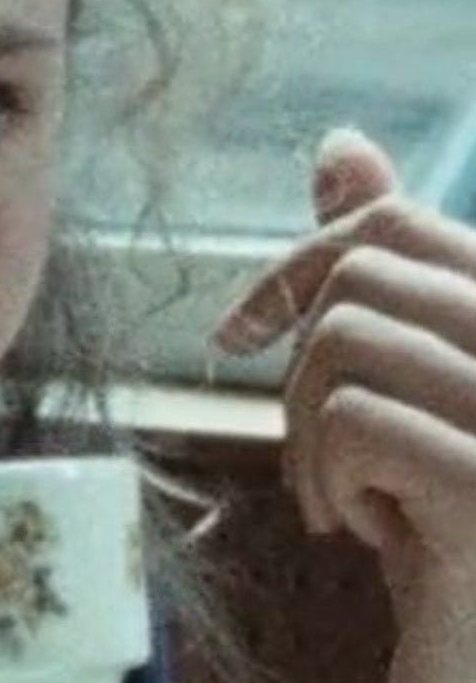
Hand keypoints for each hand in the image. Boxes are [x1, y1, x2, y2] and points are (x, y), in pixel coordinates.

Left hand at [212, 128, 475, 682]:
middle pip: (359, 277)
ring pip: (347, 340)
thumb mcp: (410, 393)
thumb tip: (339, 146)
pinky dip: (328, 477)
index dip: (296, 269)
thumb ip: (390, 270)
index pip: (394, 225)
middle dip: (296, 366)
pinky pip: (354, 419)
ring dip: (306, 429)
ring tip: (340, 502)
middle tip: (317, 458)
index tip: (241, 340)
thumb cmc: (441, 535)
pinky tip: (364, 536)